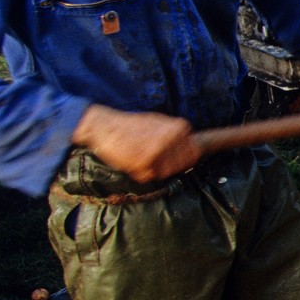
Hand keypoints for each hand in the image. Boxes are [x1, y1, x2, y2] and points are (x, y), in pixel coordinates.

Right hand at [72, 105, 200, 182]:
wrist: (105, 126)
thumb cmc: (133, 125)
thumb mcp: (160, 123)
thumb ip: (177, 135)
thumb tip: (194, 150)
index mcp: (180, 128)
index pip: (193, 155)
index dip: (181, 160)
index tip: (168, 157)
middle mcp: (172, 139)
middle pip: (180, 165)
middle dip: (166, 165)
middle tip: (150, 156)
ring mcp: (159, 150)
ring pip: (165, 172)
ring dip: (153, 169)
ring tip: (140, 155)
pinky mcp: (144, 162)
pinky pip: (148, 176)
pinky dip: (139, 172)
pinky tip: (132, 159)